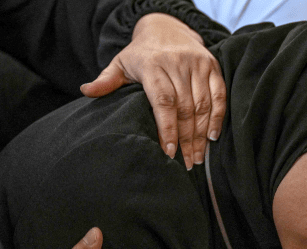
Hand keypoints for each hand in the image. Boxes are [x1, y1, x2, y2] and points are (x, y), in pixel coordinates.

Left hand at [80, 13, 225, 168]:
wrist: (167, 28)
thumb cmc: (142, 53)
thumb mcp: (121, 63)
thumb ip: (106, 80)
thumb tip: (87, 92)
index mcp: (152, 64)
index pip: (164, 101)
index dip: (168, 128)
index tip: (169, 151)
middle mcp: (177, 63)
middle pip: (185, 108)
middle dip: (186, 139)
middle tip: (185, 163)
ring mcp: (197, 64)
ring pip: (202, 106)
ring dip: (201, 135)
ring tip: (197, 157)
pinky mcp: (212, 66)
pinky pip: (219, 96)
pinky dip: (218, 118)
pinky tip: (212, 137)